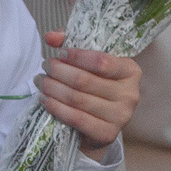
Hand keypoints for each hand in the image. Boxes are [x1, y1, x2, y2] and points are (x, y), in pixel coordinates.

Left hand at [36, 32, 139, 158]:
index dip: (76, 56)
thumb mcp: (89, 63)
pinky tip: (45, 99)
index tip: (58, 53)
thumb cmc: (95, 87)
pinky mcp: (107, 133)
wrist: (98, 125)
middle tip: (45, 67)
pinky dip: (56, 108)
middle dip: (59, 72)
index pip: (101, 61)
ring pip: (77, 99)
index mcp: (131, 70)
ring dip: (53, 89)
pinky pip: (76, 118)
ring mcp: (121, 116)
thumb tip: (50, 36)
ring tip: (40, 81)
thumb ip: (72, 44)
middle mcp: (130, 94)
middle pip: (85, 80)